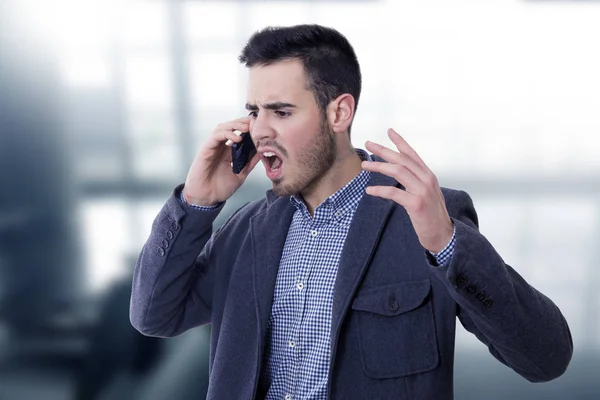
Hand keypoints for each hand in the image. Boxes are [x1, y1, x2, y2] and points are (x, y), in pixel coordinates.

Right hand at [183, 117, 260, 206]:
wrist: (206, 199)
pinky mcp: (206, 149)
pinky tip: (237, 137)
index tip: (261, 127)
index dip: (248, 128)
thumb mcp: (241, 174)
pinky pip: (216, 136)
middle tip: (255, 122)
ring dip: (235, 125)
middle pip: (231, 127)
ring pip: (223, 128)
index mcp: (228, 151)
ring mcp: (213, 147)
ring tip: (247, 128)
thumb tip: (262, 152)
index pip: (238, 133)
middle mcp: (220, 147)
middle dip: (243, 122)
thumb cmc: (220, 188)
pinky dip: (227, 133)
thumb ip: (250, 163)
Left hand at [361, 128, 453, 252]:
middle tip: (368, 143)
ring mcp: (422, 191)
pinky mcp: (416, 204)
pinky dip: (380, 190)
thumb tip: (400, 172)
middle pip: (402, 159)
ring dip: (378, 166)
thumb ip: (416, 181)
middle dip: (383, 150)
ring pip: (397, 172)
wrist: (443, 235)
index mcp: (428, 175)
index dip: (400, 142)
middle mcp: (427, 179)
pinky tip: (369, 190)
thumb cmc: (432, 215)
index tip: (389, 131)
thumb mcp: (426, 193)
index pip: (412, 154)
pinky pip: (394, 192)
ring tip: (364, 165)